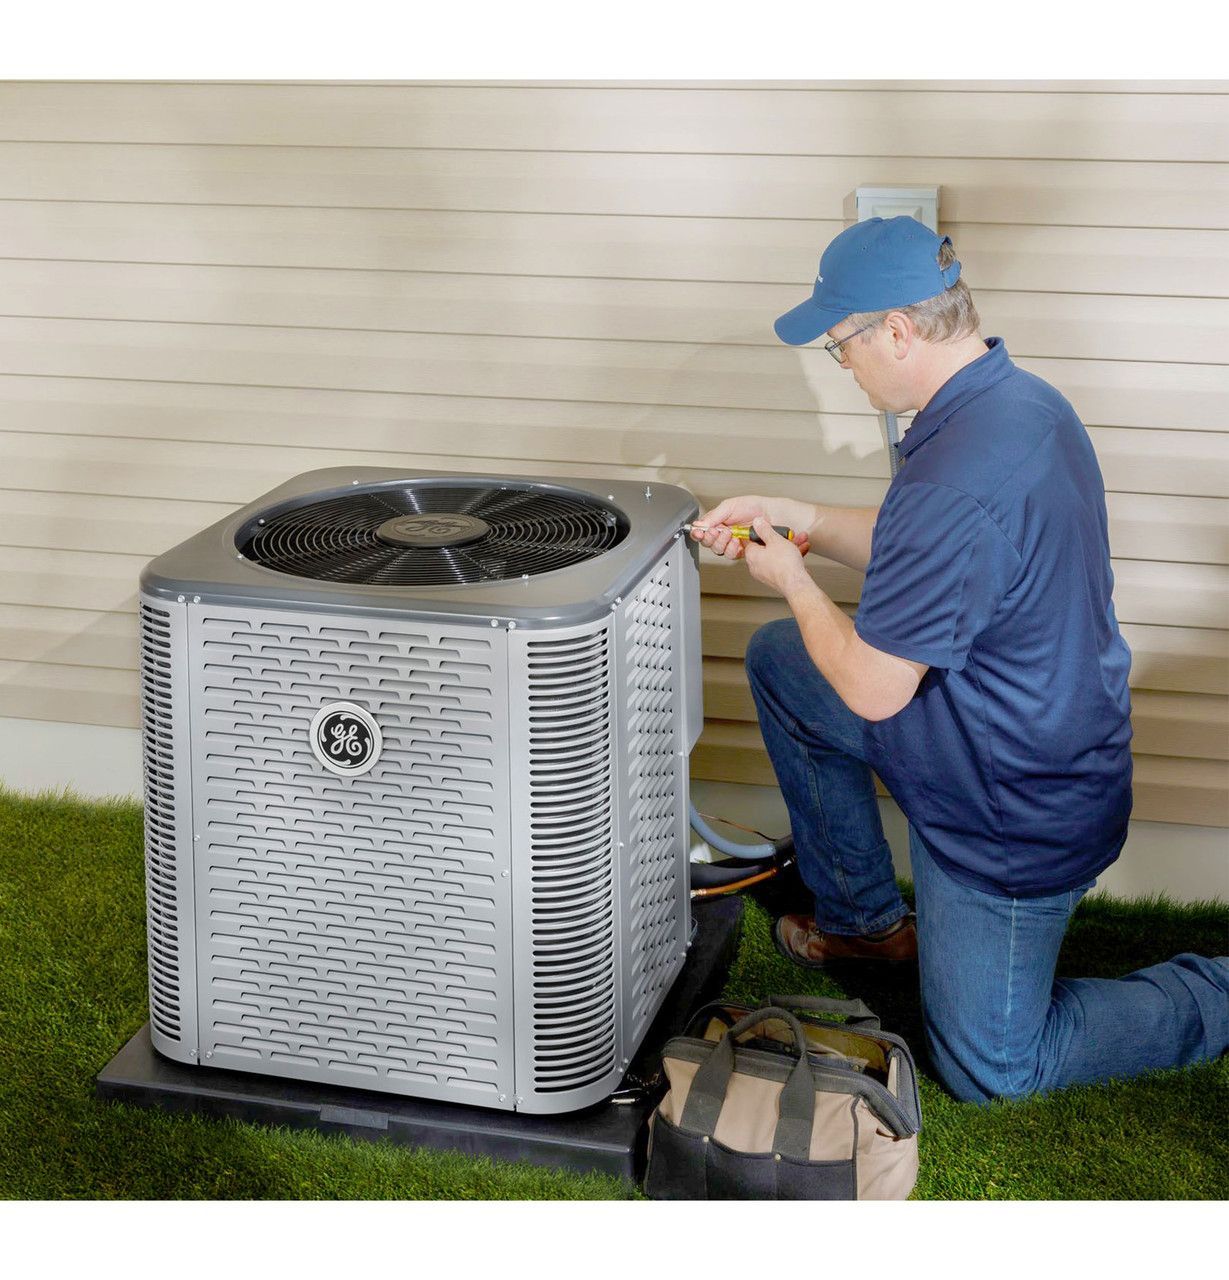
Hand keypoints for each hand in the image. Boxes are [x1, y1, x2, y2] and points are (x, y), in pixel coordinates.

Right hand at [690, 495, 812, 560]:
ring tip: (730, 534)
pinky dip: (732, 549)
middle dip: (710, 538)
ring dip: (722, 543)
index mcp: (719, 520)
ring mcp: (733, 542)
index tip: (698, 531)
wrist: (772, 515)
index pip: (703, 529)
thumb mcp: (730, 505)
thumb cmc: (755, 506)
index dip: (698, 532)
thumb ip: (714, 515)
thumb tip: (699, 523)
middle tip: (717, 531)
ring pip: (718, 550)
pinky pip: (730, 555)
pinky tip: (737, 542)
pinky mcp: (742, 550)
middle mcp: (724, 532)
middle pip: (708, 542)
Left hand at [743, 516, 812, 597]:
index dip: (763, 533)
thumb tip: (757, 523)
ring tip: (800, 540)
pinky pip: (783, 563)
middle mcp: (756, 566)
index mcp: (752, 556)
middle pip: (767, 547)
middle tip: (789, 535)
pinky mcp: (777, 578)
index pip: (752, 540)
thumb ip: (765, 530)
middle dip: (782, 539)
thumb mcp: (775, 540)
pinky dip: (792, 556)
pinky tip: (802, 549)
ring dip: (790, 546)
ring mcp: (767, 573)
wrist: (796, 583)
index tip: (771, 529)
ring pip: (778, 555)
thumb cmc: (785, 564)